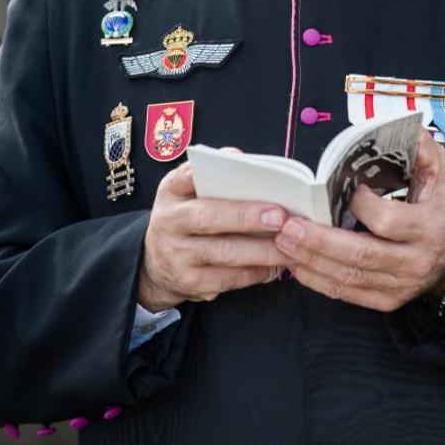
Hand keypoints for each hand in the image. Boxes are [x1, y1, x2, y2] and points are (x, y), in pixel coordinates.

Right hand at [139, 162, 286, 310]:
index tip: (246, 167)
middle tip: (280, 217)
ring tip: (289, 245)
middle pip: (209, 217)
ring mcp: (177, 255)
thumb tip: (245, 161)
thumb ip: (211, 176)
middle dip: (247, 217)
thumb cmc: (186, 218)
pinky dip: (255, 273)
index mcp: (171, 191)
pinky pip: (227, 279)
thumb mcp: (187, 192)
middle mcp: (169, 222)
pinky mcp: (188, 283)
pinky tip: (275, 266)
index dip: (215, 169)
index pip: (188, 175)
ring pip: (224, 252)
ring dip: (262, 250)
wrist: (155, 264)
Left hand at [274, 129, 444, 310]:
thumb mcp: (439, 173)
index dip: (361, 206)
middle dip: (320, 242)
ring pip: (348, 278)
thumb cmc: (436, 206)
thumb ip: (423, 148)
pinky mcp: (384, 300)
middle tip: (288, 226)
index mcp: (427, 228)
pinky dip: (316, 279)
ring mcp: (398, 286)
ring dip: (310, 260)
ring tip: (281, 242)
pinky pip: (345, 293)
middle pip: (361, 256)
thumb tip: (406, 128)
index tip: (347, 190)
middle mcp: (414, 262)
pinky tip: (293, 263)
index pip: (386, 221)